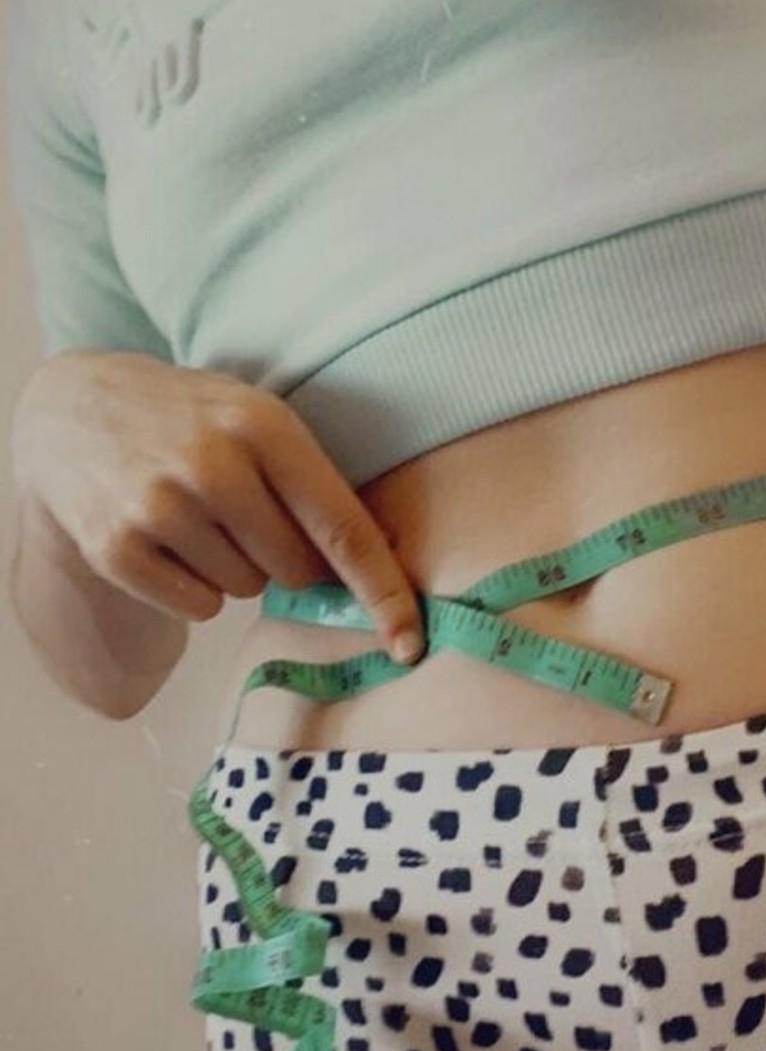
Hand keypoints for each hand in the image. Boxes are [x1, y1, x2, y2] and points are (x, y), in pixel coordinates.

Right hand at [10, 349, 425, 659]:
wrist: (69, 408)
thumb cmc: (191, 421)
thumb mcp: (255, 419)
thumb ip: (314, 486)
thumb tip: (373, 576)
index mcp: (265, 428)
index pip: (343, 529)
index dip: (383, 592)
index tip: (411, 642)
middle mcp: (214, 465)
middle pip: (295, 570)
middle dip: (284, 558)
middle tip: (244, 515)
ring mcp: (161, 507)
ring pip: (244, 590)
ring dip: (233, 568)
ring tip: (196, 516)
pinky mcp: (118, 548)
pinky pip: (198, 607)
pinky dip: (193, 588)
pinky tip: (166, 539)